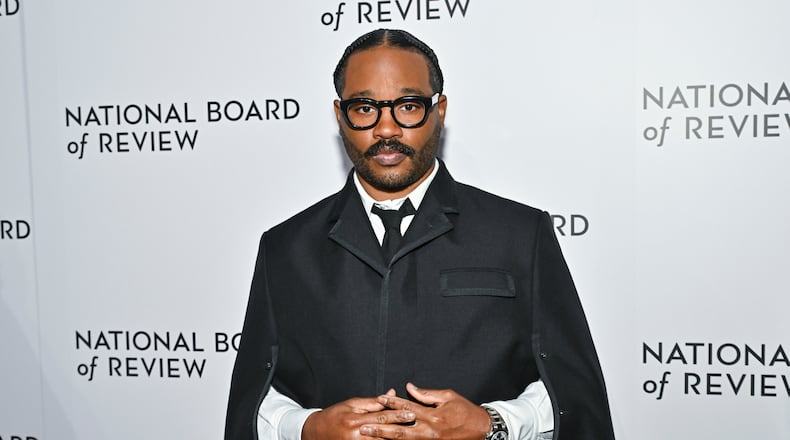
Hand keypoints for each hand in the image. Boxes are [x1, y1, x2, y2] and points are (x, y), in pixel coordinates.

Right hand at [302, 389, 415, 439]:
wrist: (315, 433)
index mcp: (355, 420)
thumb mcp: (352, 404)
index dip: (397, 415)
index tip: (411, 413)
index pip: (381, 417)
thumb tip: (391, 393)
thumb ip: (373, 401)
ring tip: (411, 438)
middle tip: (417, 428)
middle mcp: (356, 435)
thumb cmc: (334, 416)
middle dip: (401, 431)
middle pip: (383, 433)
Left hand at [360, 382, 490, 439]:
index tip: (379, 398)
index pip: (408, 407)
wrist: (482, 430)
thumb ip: (427, 394)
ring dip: (385, 439)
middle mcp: (429, 432)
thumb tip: (409, 388)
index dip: (393, 402)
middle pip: (399, 431)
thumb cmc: (466, 411)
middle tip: (363, 428)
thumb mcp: (448, 396)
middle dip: (380, 429)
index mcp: (433, 416)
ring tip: (369, 437)